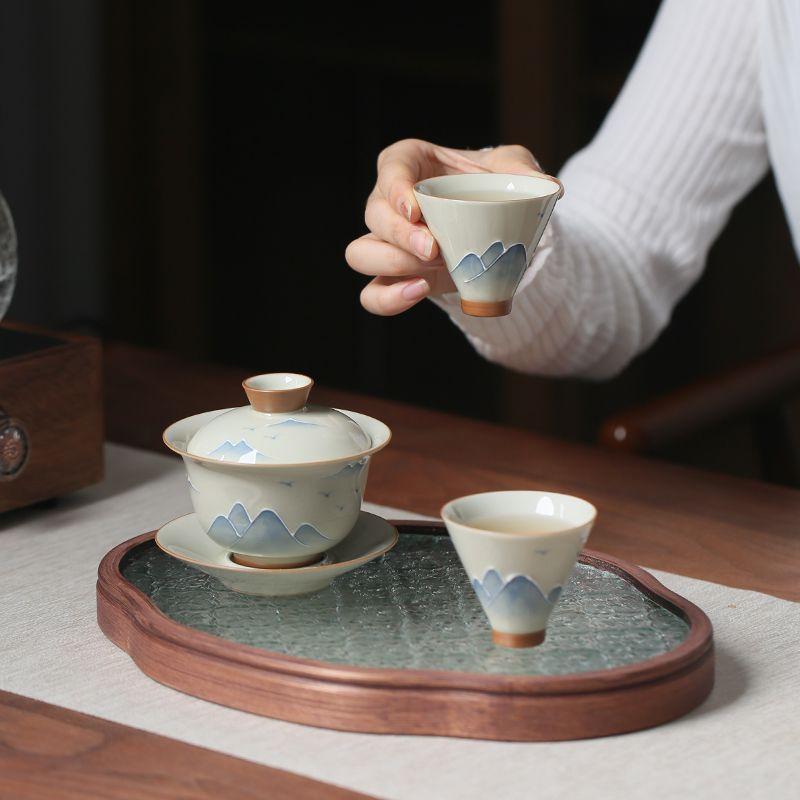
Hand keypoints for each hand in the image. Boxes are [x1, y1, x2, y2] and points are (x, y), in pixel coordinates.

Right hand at [345, 139, 547, 315]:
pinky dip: (387, 298)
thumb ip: (523, 172)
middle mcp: (390, 203)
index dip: (395, 187)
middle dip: (398, 234)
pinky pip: (372, 293)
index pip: (390, 167)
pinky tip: (417, 293)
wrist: (493, 229)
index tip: (415, 207)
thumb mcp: (511, 171)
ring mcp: (388, 243)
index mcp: (411, 164)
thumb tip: (551, 188)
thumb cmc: (491, 188)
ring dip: (391, 264)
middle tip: (433, 248)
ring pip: (361, 253)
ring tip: (428, 271)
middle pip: (373, 214)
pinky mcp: (395, 277)